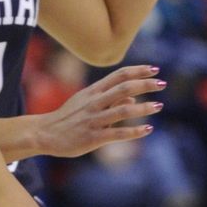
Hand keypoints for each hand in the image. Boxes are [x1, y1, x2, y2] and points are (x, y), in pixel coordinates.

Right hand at [37, 65, 164, 157]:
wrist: (44, 133)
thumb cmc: (67, 118)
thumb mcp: (86, 102)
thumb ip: (110, 98)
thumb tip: (133, 97)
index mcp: (93, 91)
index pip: (119, 75)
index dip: (138, 71)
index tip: (155, 69)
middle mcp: (95, 103)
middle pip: (125, 88)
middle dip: (146, 84)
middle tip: (162, 84)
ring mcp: (94, 120)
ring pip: (123, 110)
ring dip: (144, 108)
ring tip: (158, 106)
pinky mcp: (92, 137)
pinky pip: (117, 133)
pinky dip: (135, 131)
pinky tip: (147, 129)